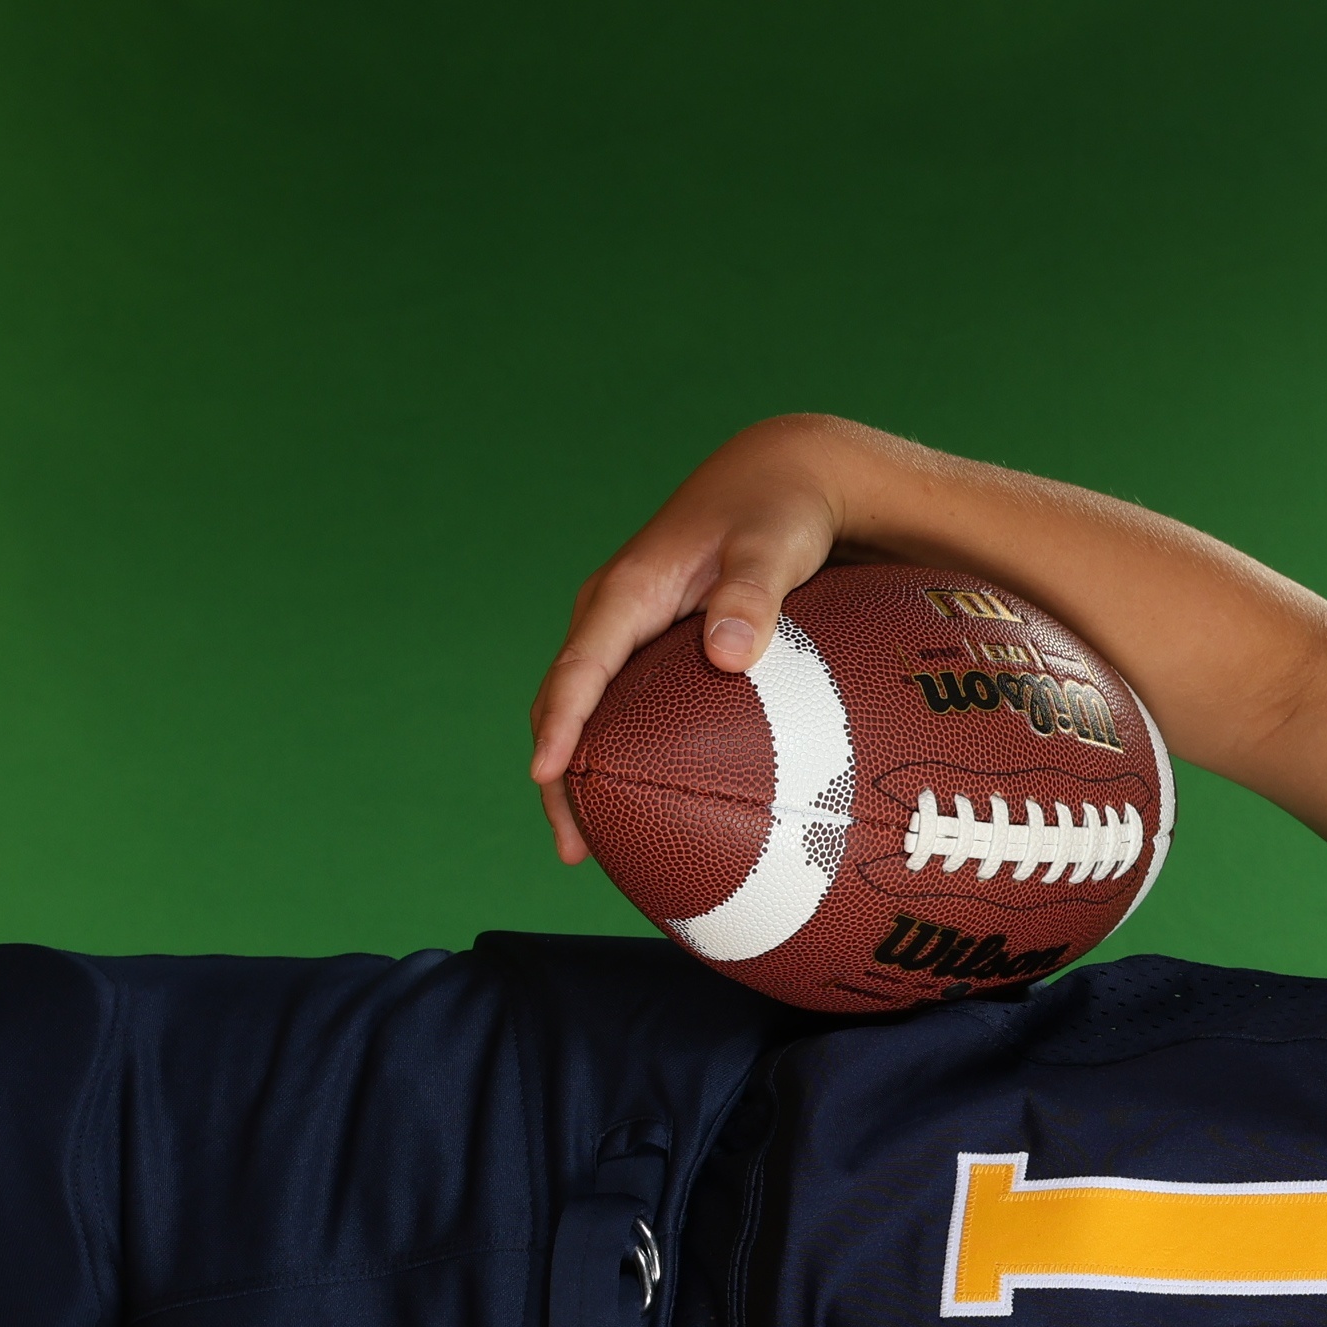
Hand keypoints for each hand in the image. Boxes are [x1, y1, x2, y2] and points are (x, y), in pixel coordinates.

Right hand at [525, 416, 865, 865]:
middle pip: (562, 700)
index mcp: (628, 590)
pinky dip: (610, 751)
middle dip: (557, 774)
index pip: (581, 667)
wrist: (778, 477)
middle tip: (572, 849)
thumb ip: (752, 595)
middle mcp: (610, 610)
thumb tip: (727, 654)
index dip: (562, 725)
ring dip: (575, 771)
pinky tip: (638, 803)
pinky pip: (612, 704)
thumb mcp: (773, 546)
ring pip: (579, 707)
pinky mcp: (643, 642)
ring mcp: (622, 627)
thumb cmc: (779, 513)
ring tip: (589, 846)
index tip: (546, 775)